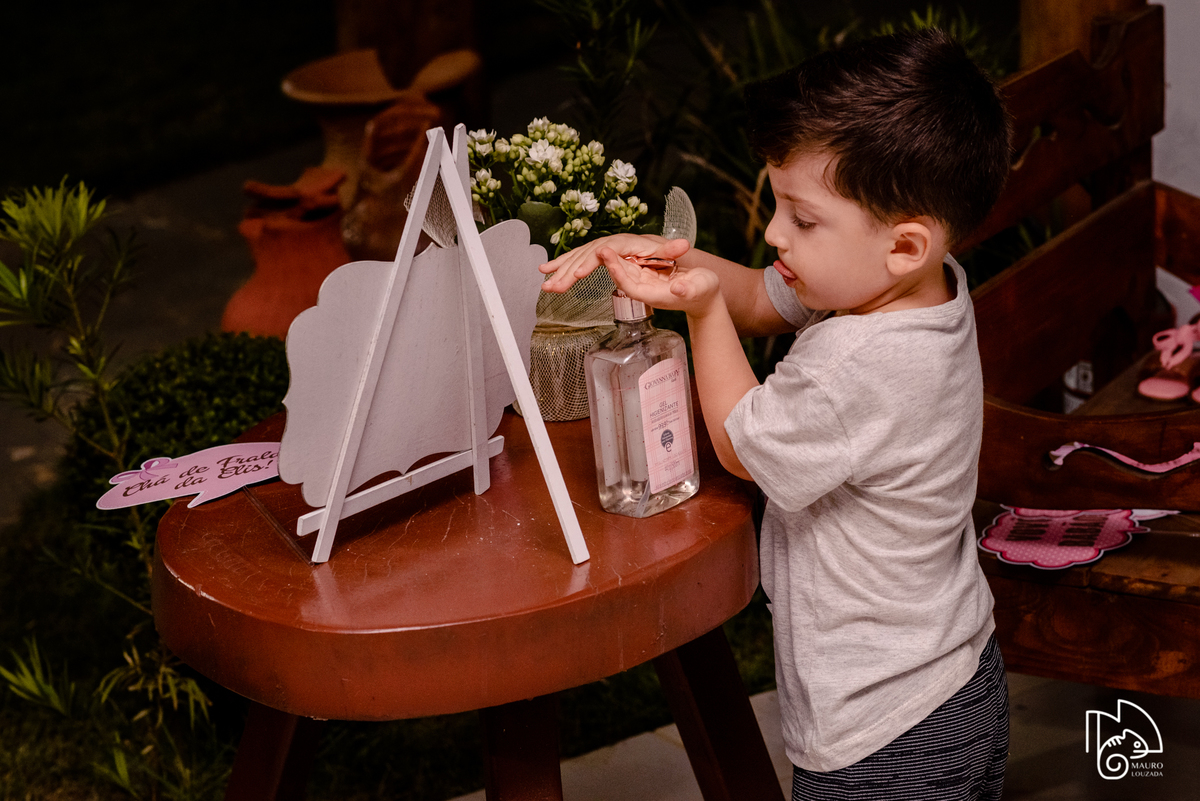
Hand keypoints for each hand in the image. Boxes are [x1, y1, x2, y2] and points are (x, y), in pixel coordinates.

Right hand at [540, 234, 688, 292]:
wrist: (675, 258)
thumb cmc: (674, 259)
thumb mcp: (677, 255)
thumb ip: (675, 251)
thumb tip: (683, 245)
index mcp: (628, 243)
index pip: (606, 250)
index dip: (591, 261)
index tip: (579, 274)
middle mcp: (614, 245)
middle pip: (587, 255)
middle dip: (569, 271)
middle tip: (555, 286)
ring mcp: (606, 250)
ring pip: (579, 258)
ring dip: (561, 272)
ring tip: (546, 286)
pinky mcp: (601, 257)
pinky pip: (578, 260)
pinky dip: (562, 266)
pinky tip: (546, 272)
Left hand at [600, 246, 722, 317]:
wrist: (704, 296)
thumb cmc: (704, 292)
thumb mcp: (700, 288)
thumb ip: (688, 289)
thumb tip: (677, 288)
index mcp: (656, 296)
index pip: (632, 287)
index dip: (620, 275)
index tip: (610, 262)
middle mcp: (647, 290)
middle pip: (623, 278)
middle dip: (610, 265)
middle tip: (599, 249)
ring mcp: (645, 282)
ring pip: (624, 270)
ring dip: (612, 260)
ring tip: (601, 247)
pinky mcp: (647, 274)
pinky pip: (630, 265)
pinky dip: (620, 257)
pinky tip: (612, 248)